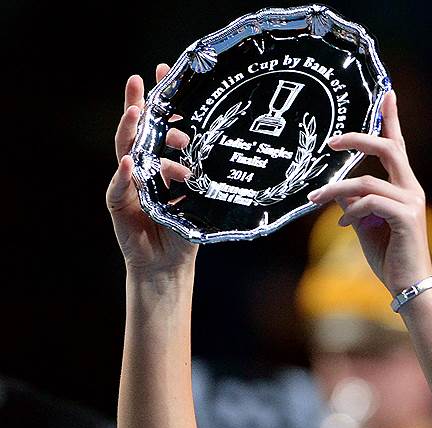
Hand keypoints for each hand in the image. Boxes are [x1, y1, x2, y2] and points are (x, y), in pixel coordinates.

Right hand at [107, 64, 196, 274]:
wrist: (169, 263)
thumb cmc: (185, 229)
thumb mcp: (200, 196)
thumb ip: (203, 173)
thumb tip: (226, 146)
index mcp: (159, 161)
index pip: (158, 125)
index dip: (159, 99)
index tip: (164, 72)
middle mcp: (140, 167)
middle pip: (136, 130)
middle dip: (138, 105)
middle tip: (140, 81)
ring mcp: (126, 183)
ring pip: (124, 151)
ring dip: (129, 131)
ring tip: (136, 112)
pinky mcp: (117, 204)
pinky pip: (119, 186)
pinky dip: (125, 174)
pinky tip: (131, 162)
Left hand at [307, 91, 431, 294]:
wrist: (408, 286)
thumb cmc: (389, 257)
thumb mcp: (365, 225)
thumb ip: (354, 203)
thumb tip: (338, 190)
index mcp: (405, 188)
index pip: (398, 146)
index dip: (391, 119)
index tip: (387, 93)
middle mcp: (412, 190)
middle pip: (388, 149)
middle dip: (359, 140)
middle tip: (332, 141)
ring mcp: (411, 203)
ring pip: (367, 181)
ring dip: (336, 188)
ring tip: (315, 199)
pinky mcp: (406, 218)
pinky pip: (370, 202)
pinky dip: (352, 210)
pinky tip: (344, 224)